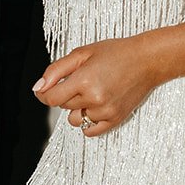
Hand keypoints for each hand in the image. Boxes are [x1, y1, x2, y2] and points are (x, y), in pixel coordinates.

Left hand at [31, 34, 160, 136]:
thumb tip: (38, 87)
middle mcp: (94, 99)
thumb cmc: (115, 53)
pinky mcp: (116, 119)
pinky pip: (90, 131)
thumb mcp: (81, 53)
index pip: (51, 98)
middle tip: (79, 79)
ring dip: (76, 109)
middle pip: (63, 106)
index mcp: (83, 80)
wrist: (146, 61)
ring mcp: (106, 111)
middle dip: (65, 94)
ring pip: (75, 119)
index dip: (44, 93)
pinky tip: (93, 107)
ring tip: (89, 93)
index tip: (45, 88)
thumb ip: (56, 70)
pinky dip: (87, 121)